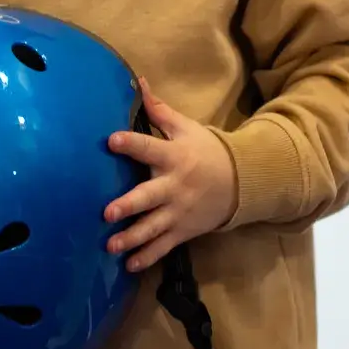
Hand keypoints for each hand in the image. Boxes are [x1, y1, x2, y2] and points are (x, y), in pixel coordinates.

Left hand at [103, 83, 235, 271]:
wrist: (241, 181)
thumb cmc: (206, 151)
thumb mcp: (187, 128)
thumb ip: (160, 111)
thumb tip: (138, 82)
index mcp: (174, 156)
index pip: (150, 147)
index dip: (131, 143)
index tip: (111, 140)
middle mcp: (175, 185)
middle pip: (149, 196)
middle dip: (129, 205)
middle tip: (107, 213)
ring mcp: (179, 211)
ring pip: (153, 227)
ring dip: (132, 237)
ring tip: (111, 246)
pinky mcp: (183, 230)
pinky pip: (164, 246)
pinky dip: (148, 257)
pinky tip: (130, 266)